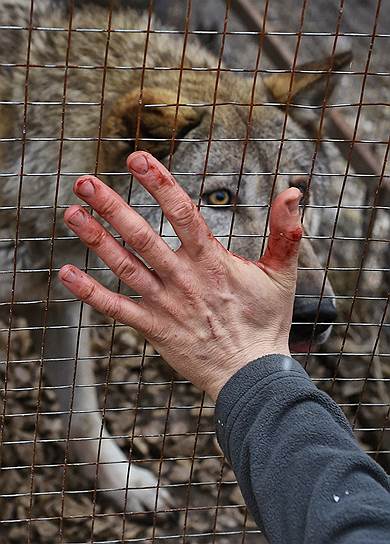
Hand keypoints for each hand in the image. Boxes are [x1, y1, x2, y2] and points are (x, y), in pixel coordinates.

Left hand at [59, 152, 302, 400]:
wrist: (251, 375)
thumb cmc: (265, 323)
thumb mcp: (282, 274)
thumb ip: (285, 232)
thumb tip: (293, 191)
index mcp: (211, 261)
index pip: (182, 213)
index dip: (159, 184)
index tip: (137, 159)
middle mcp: (183, 278)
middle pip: (142, 236)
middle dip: (112, 206)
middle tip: (83, 182)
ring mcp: (165, 304)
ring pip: (124, 267)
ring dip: (96, 240)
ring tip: (71, 214)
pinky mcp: (153, 328)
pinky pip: (116, 309)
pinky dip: (90, 292)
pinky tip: (66, 274)